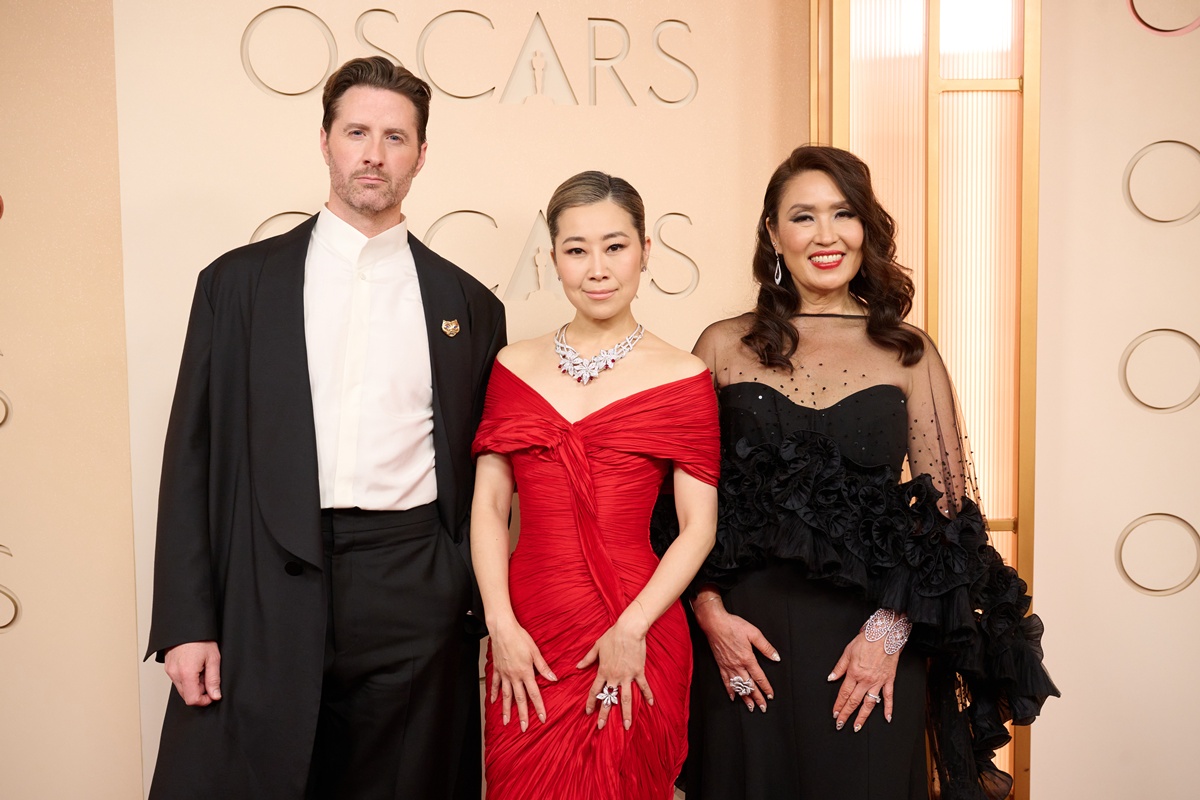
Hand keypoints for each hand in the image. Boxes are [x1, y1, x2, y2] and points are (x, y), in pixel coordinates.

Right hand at [164, 640, 221, 705]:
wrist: (186, 625)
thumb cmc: (200, 639)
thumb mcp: (213, 658)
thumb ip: (214, 679)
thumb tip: (215, 695)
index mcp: (186, 673)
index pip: (192, 699)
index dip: (204, 700)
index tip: (213, 695)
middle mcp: (175, 674)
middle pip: (187, 695)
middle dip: (200, 692)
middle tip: (208, 677)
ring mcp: (170, 671)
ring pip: (182, 688)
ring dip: (194, 684)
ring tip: (202, 669)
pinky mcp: (168, 667)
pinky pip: (178, 680)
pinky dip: (187, 678)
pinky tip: (195, 666)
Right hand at [489, 618, 556, 731]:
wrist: (503, 630)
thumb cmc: (520, 638)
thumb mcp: (535, 651)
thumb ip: (543, 667)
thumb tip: (553, 678)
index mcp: (526, 672)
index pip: (534, 693)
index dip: (539, 707)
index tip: (542, 718)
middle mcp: (514, 676)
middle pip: (519, 699)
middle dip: (522, 715)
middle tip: (524, 728)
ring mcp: (504, 674)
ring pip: (506, 695)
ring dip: (506, 710)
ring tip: (506, 722)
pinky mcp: (497, 669)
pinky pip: (495, 684)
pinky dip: (494, 693)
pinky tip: (493, 702)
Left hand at [578, 614, 652, 730]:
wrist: (628, 630)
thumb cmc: (612, 636)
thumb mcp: (597, 647)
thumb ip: (588, 658)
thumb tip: (577, 666)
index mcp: (603, 671)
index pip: (595, 691)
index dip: (591, 702)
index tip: (588, 712)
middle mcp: (614, 676)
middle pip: (608, 699)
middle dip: (604, 714)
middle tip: (601, 727)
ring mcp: (627, 676)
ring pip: (626, 698)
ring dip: (626, 713)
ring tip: (626, 726)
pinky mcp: (638, 672)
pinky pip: (643, 686)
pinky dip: (648, 695)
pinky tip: (651, 704)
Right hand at [693, 600, 778, 711]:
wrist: (714, 623)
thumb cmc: (733, 625)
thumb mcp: (754, 633)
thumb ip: (765, 647)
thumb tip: (776, 657)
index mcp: (748, 658)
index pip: (759, 677)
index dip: (766, 688)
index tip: (770, 696)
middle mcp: (738, 665)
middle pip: (749, 685)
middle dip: (757, 698)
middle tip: (763, 708)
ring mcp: (728, 666)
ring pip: (738, 686)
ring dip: (745, 698)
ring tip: (751, 707)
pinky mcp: (720, 665)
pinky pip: (726, 681)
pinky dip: (730, 690)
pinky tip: (733, 697)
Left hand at [828, 630, 897, 731]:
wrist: (885, 635)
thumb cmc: (866, 641)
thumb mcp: (847, 651)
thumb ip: (839, 667)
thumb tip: (831, 678)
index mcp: (854, 673)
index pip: (844, 693)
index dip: (838, 705)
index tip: (834, 714)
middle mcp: (866, 680)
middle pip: (854, 701)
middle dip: (846, 714)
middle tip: (840, 725)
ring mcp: (878, 681)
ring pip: (869, 703)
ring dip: (863, 716)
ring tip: (857, 727)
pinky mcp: (889, 680)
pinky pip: (889, 697)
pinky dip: (888, 708)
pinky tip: (887, 718)